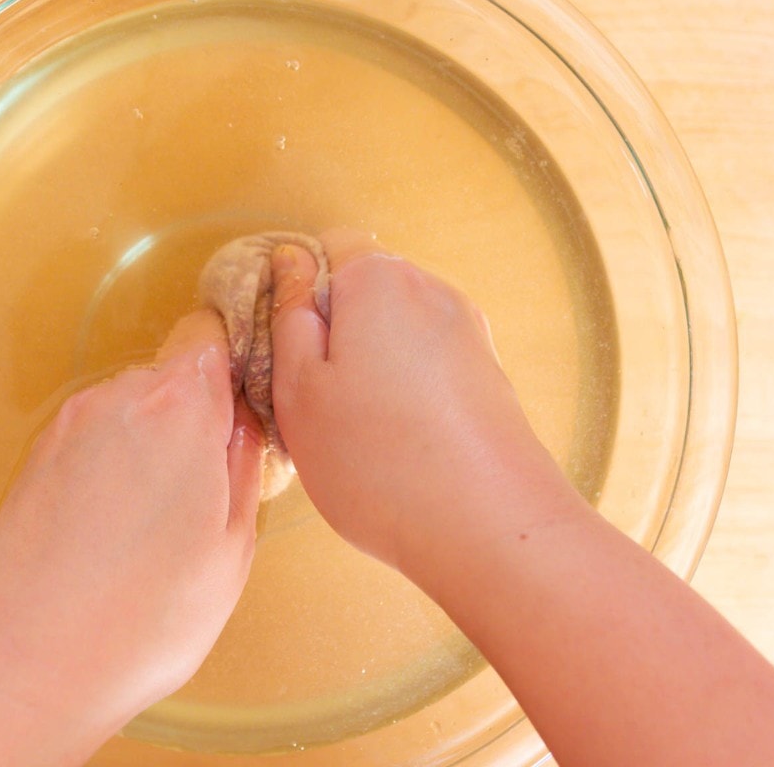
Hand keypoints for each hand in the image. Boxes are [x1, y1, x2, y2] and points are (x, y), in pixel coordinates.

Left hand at [0, 310, 263, 760]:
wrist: (18, 666)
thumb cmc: (137, 619)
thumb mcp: (231, 549)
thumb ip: (244, 466)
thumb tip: (243, 425)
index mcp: (178, 407)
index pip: (212, 334)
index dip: (235, 364)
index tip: (249, 407)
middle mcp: (117, 399)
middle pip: (173, 376)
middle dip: (198, 419)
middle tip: (209, 491)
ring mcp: (68, 427)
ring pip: (133, 413)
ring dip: (153, 449)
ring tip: (157, 529)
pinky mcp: (36, 460)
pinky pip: (95, 443)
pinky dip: (113, 471)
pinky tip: (116, 536)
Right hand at [269, 228, 565, 583]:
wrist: (490, 528)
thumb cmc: (379, 462)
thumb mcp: (299, 390)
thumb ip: (289, 317)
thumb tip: (290, 265)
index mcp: (378, 281)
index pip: (328, 244)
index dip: (297, 289)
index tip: (284, 345)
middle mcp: (432, 291)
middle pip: (365, 288)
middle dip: (334, 330)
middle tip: (312, 398)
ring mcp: (468, 332)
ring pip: (397, 330)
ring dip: (370, 364)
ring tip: (356, 431)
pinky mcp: (488, 375)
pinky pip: (429, 363)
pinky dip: (406, 390)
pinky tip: (396, 445)